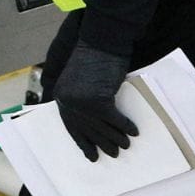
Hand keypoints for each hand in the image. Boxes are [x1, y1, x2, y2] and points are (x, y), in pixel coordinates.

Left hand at [52, 43, 138, 161]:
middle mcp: (68, 100)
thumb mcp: (79, 79)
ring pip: (101, 126)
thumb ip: (79, 96)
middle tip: (112, 153)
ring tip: (125, 146)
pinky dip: (124, 126)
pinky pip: (114, 119)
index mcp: (61, 95)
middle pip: (87, 128)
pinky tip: (133, 132)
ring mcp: (82, 102)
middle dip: (101, 142)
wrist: (102, 41)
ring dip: (115, 138)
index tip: (91, 154)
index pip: (71, 125)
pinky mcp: (98, 100)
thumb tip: (91, 119)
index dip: (82, 141)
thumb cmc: (94, 57)